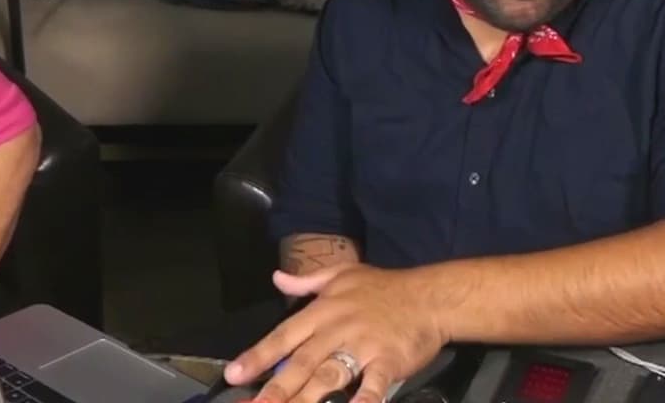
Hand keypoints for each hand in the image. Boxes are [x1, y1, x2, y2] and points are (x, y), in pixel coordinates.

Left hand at [223, 264, 446, 402]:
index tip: (235, 374)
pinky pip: (372, 385)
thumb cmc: (383, 287)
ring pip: (328, 376)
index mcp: (322, 311)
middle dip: (275, 388)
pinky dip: (362, 400)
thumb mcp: (341, 274)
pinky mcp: (388, 362)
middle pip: (301, 363)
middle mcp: (337, 330)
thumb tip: (277, 277)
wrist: (429, 296)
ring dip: (306, 398)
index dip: (258, 356)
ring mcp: (362, 347)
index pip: (284, 335)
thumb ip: (307, 280)